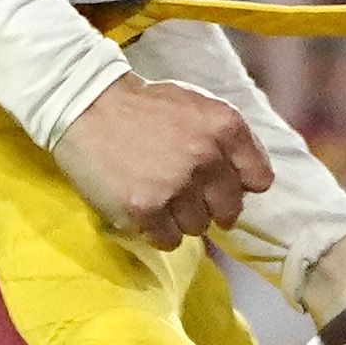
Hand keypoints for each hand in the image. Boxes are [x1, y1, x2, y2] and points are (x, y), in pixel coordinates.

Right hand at [56, 76, 271, 249]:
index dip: (239, 186)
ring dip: (180, 219)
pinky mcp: (145, 207)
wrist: (86, 104)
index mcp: (225, 126)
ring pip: (198, 227)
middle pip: (229, 210)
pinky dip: (157, 232)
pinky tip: (144, 211)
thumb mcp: (197, 105)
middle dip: (210, 208)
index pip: (259, 179)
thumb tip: (250, 183)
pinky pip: (169, 240)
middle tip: (184, 196)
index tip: (219, 185)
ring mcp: (176, 184)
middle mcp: (206, 156)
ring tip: (158, 197)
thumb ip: (228, 139)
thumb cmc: (143, 106)